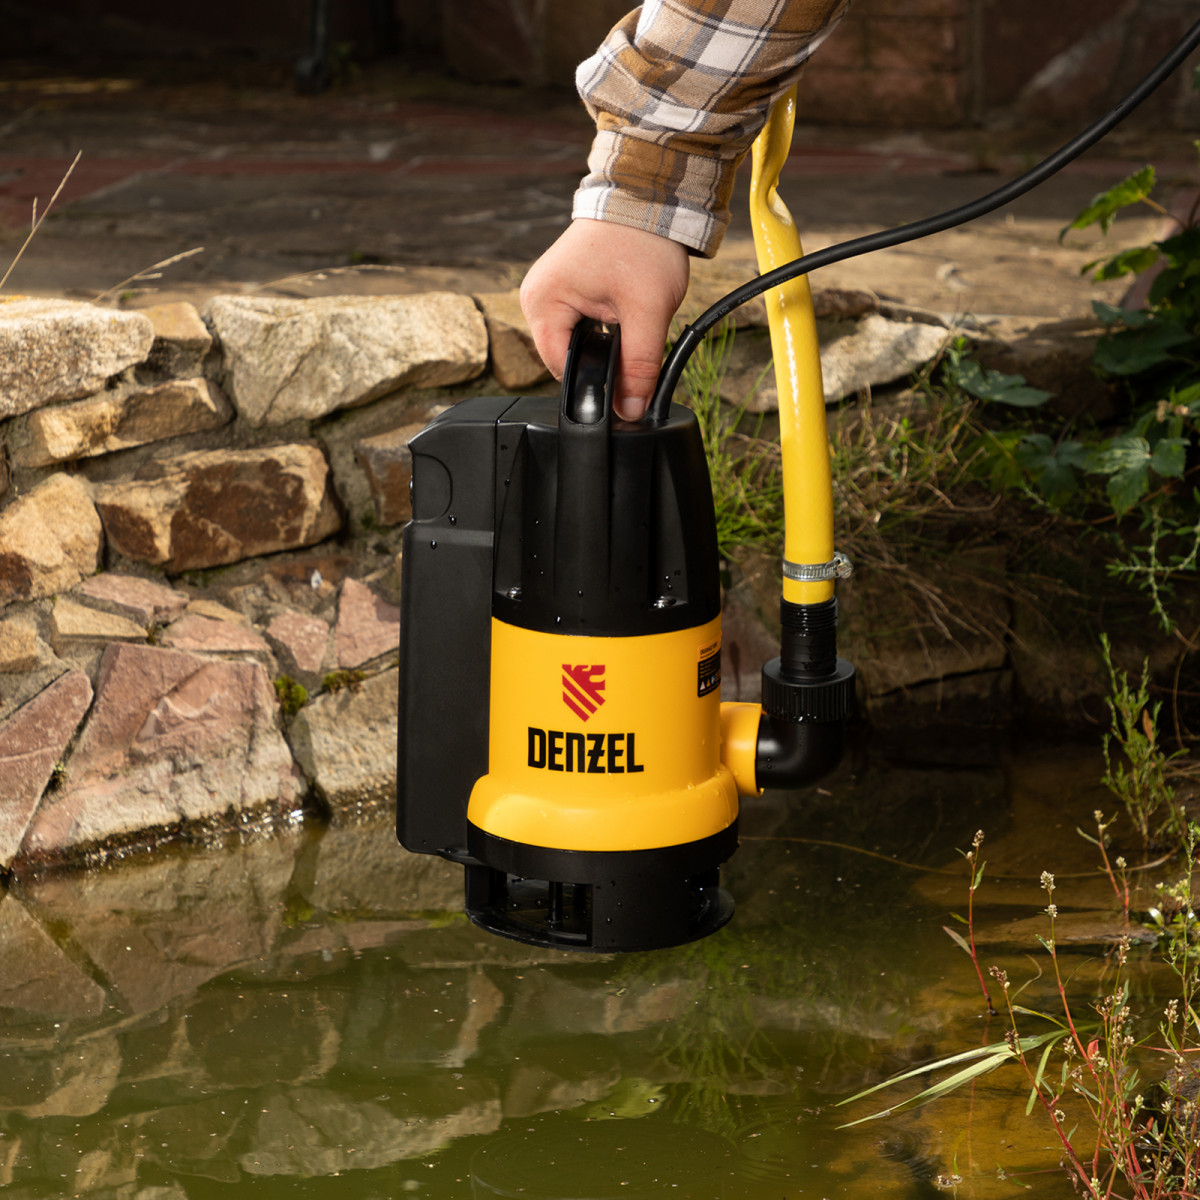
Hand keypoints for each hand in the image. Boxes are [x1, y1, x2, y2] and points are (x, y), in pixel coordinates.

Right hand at [519, 218, 689, 419]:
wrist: (649, 201)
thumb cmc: (642, 243)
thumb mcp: (647, 311)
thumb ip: (639, 366)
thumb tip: (631, 410)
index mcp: (542, 303)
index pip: (561, 370)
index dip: (594, 385)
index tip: (625, 389)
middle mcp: (535, 299)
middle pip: (567, 359)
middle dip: (601, 362)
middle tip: (634, 346)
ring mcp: (547, 294)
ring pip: (576, 346)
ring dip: (604, 345)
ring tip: (629, 323)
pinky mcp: (563, 291)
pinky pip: (578, 328)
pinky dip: (602, 331)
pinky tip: (621, 318)